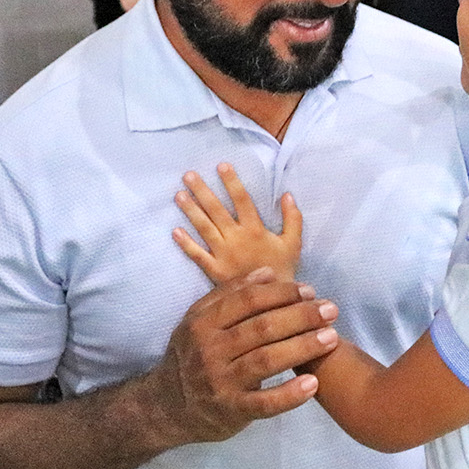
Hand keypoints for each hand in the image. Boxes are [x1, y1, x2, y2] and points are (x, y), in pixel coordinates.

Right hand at [143, 269, 338, 445]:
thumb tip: (268, 272)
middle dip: (301, 316)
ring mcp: (220, 382)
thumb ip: (231, 295)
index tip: (309, 290)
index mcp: (203, 323)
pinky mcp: (231, 410)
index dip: (282, 293)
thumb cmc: (192, 356)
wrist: (167, 406)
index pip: (248, 300)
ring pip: (266, 360)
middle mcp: (210, 350)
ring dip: (303, 348)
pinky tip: (312, 385)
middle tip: (330, 310)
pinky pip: (264, 403)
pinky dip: (289, 394)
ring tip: (331, 338)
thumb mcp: (199, 320)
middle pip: (262, 328)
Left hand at [172, 163, 302, 283]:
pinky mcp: (215, 271)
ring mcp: (224, 255)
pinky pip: (198, 255)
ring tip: (179, 195)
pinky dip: (186, 244)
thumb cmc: (284, 270)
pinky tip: (175, 231)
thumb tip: (287, 194)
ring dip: (191, 211)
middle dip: (202, 191)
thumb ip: (293, 218)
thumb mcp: (294, 243)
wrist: (273, 302)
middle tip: (188, 175)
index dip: (232, 182)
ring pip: (204, 228)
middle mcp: (237, 239)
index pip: (242, 200)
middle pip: (217, 210)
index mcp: (255, 230)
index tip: (221, 165)